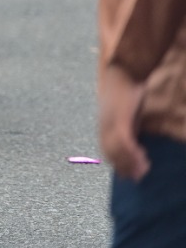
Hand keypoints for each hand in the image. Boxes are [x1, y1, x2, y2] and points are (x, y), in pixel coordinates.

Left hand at [98, 64, 150, 180]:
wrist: (124, 70)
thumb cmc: (126, 89)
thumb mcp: (126, 112)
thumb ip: (128, 126)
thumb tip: (133, 141)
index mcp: (104, 123)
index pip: (106, 148)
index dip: (116, 162)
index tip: (127, 174)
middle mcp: (103, 124)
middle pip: (109, 152)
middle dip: (123, 166)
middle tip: (137, 177)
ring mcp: (109, 121)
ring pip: (116, 149)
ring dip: (130, 162)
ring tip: (143, 170)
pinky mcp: (119, 118)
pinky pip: (123, 140)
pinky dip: (131, 152)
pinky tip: (143, 158)